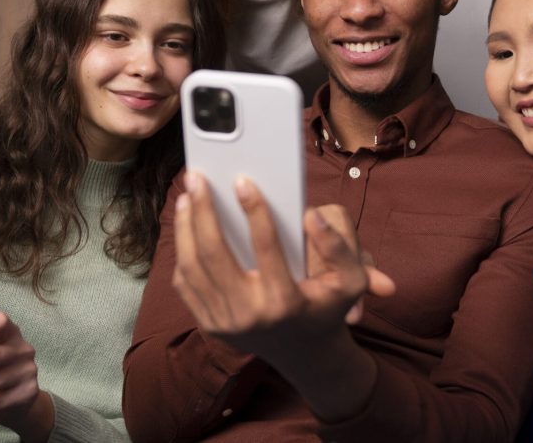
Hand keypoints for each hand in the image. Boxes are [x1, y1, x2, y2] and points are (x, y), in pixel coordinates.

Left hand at [171, 172, 384, 420]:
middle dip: (203, 210)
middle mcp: (249, 315)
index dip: (253, 210)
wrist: (305, 352)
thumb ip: (338, 246)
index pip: (265, 247)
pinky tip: (186, 224)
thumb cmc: (326, 307)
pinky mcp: (209, 324)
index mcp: (284, 303)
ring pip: (192, 267)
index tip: (242, 181)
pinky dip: (182, 251)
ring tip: (187, 196)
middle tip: (196, 178)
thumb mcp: (350, 281)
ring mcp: (224, 322)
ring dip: (185, 226)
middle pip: (215, 254)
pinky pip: (185, 283)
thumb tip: (310, 214)